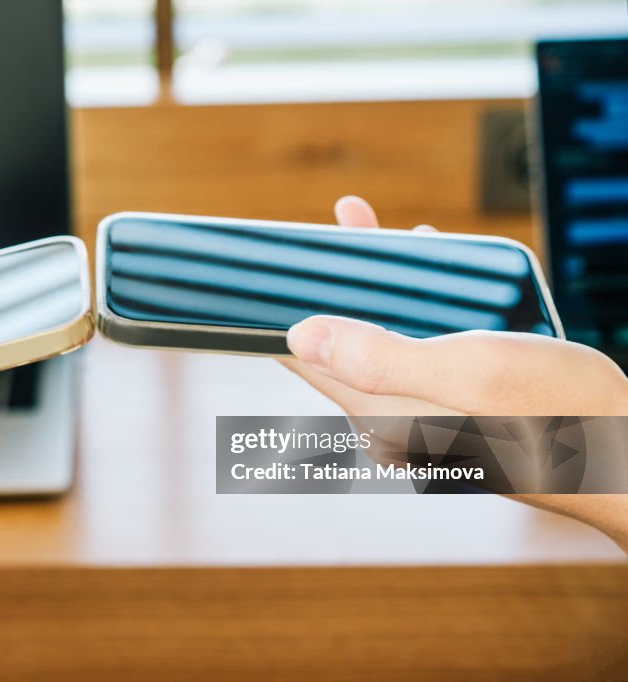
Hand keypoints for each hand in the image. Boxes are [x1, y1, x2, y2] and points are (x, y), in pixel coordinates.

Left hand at [281, 197, 627, 548]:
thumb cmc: (562, 417)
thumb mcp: (470, 373)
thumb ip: (382, 356)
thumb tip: (302, 335)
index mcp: (381, 412)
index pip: (305, 360)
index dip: (281, 311)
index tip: (269, 268)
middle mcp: (394, 417)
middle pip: (342, 342)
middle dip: (337, 285)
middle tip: (338, 231)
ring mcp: (425, 412)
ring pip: (384, 339)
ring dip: (382, 289)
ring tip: (379, 235)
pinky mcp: (457, 405)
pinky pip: (422, 348)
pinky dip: (423, 308)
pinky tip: (439, 275)